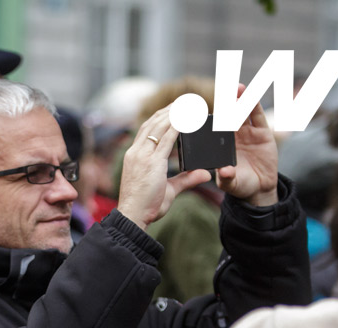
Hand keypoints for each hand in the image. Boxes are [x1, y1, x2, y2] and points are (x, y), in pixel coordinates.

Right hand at [116, 107, 212, 230]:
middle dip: (170, 109)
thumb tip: (205, 174)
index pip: (147, 129)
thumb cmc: (146, 207)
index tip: (174, 108)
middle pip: (153, 122)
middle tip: (186, 100)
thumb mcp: (170, 190)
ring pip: (159, 125)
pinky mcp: (151, 162)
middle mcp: (136, 152)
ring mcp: (142, 156)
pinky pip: (167, 138)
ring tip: (189, 103)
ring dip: (175, 112)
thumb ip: (187, 180)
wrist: (133, 217)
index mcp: (135, 156)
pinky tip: (188, 117)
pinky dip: (177, 125)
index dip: (161, 116)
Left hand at [214, 83, 279, 206]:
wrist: (260, 189)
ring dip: (239, 100)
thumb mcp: (230, 183)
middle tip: (221, 90)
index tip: (201, 107)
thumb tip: (224, 171)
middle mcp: (233, 136)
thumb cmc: (240, 185)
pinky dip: (255, 105)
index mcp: (220, 145)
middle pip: (227, 115)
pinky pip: (257, 116)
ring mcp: (247, 132)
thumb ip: (226, 177)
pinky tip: (251, 95)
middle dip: (225, 103)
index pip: (213, 128)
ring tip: (237, 88)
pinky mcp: (262, 132)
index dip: (209, 118)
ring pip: (242, 112)